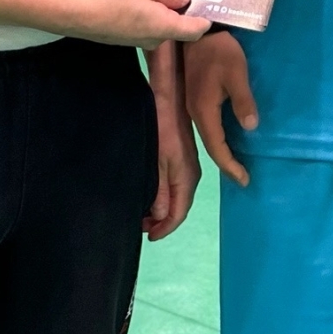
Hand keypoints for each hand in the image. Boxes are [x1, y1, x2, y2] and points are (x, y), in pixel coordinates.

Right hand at [64, 0, 209, 49]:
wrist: (80, 14)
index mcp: (165, 27)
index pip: (195, 31)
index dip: (204, 19)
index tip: (208, 6)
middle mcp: (156, 40)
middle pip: (177, 26)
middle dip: (177, 8)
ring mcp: (140, 42)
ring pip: (160, 25)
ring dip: (159, 9)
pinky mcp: (127, 40)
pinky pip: (146, 26)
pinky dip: (146, 14)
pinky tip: (132, 0)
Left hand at [143, 52, 200, 240]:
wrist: (170, 96)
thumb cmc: (161, 127)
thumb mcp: (157, 161)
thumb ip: (159, 190)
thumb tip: (160, 216)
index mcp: (186, 177)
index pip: (178, 212)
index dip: (164, 228)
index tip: (149, 237)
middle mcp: (190, 174)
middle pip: (179, 206)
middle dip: (162, 221)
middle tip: (142, 226)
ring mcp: (187, 165)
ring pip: (177, 196)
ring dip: (162, 208)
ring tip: (144, 214)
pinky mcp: (181, 157)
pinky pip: (175, 185)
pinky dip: (163, 195)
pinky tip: (151, 194)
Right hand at [184, 31, 258, 185]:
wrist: (200, 30)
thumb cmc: (220, 52)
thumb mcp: (236, 74)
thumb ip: (243, 101)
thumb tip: (250, 128)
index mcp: (204, 111)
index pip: (216, 148)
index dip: (230, 165)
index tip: (244, 180)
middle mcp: (196, 113)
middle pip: (211, 146)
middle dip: (226, 163)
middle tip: (243, 177)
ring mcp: (194, 105)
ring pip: (209, 136)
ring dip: (223, 151)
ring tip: (238, 161)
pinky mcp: (197, 97)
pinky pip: (209, 126)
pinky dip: (219, 137)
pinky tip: (229, 136)